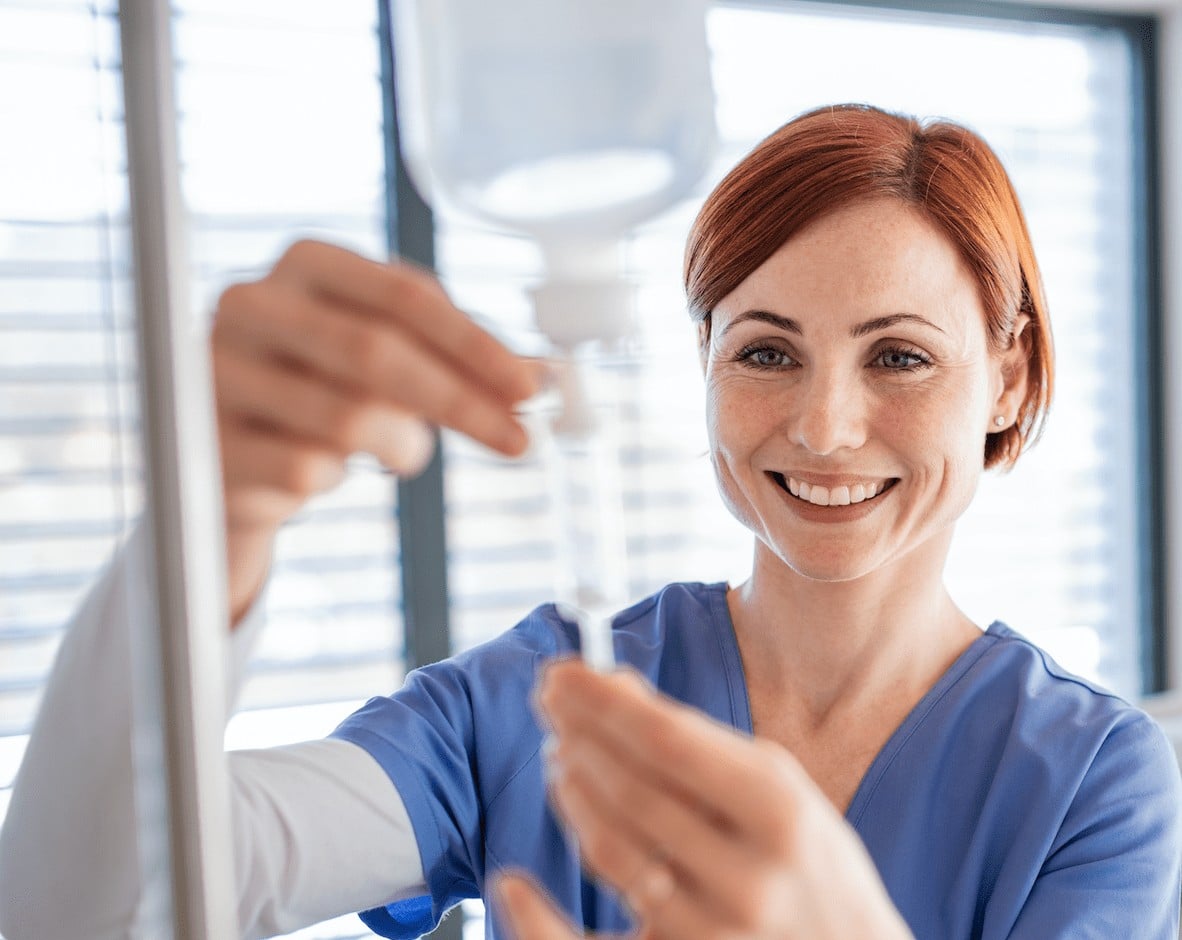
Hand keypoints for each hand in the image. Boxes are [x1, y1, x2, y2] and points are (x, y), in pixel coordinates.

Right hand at [211, 240, 538, 621]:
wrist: (231, 448)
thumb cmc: (326, 386)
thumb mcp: (388, 353)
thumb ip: (458, 357)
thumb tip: (545, 377)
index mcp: (306, 263)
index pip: (405, 296)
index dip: (476, 345)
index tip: (531, 390)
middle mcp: (251, 303)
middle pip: (379, 354)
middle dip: (462, 404)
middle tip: (519, 443)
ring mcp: (216, 371)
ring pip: (348, 420)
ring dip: (401, 447)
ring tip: (403, 450)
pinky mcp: (205, 441)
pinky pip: (308, 470)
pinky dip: (339, 477)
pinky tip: (330, 468)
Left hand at [498, 660, 912, 939]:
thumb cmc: (807, 861)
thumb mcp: (777, 791)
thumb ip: (700, 744)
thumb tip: (613, 688)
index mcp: (781, 811)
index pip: (670, 740)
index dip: (604, 703)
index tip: (560, 673)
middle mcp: (749, 876)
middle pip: (633, 790)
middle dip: (579, 736)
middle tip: (548, 703)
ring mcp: (715, 931)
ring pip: (612, 851)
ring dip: (571, 793)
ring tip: (558, 757)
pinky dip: (539, 919)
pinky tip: (512, 882)